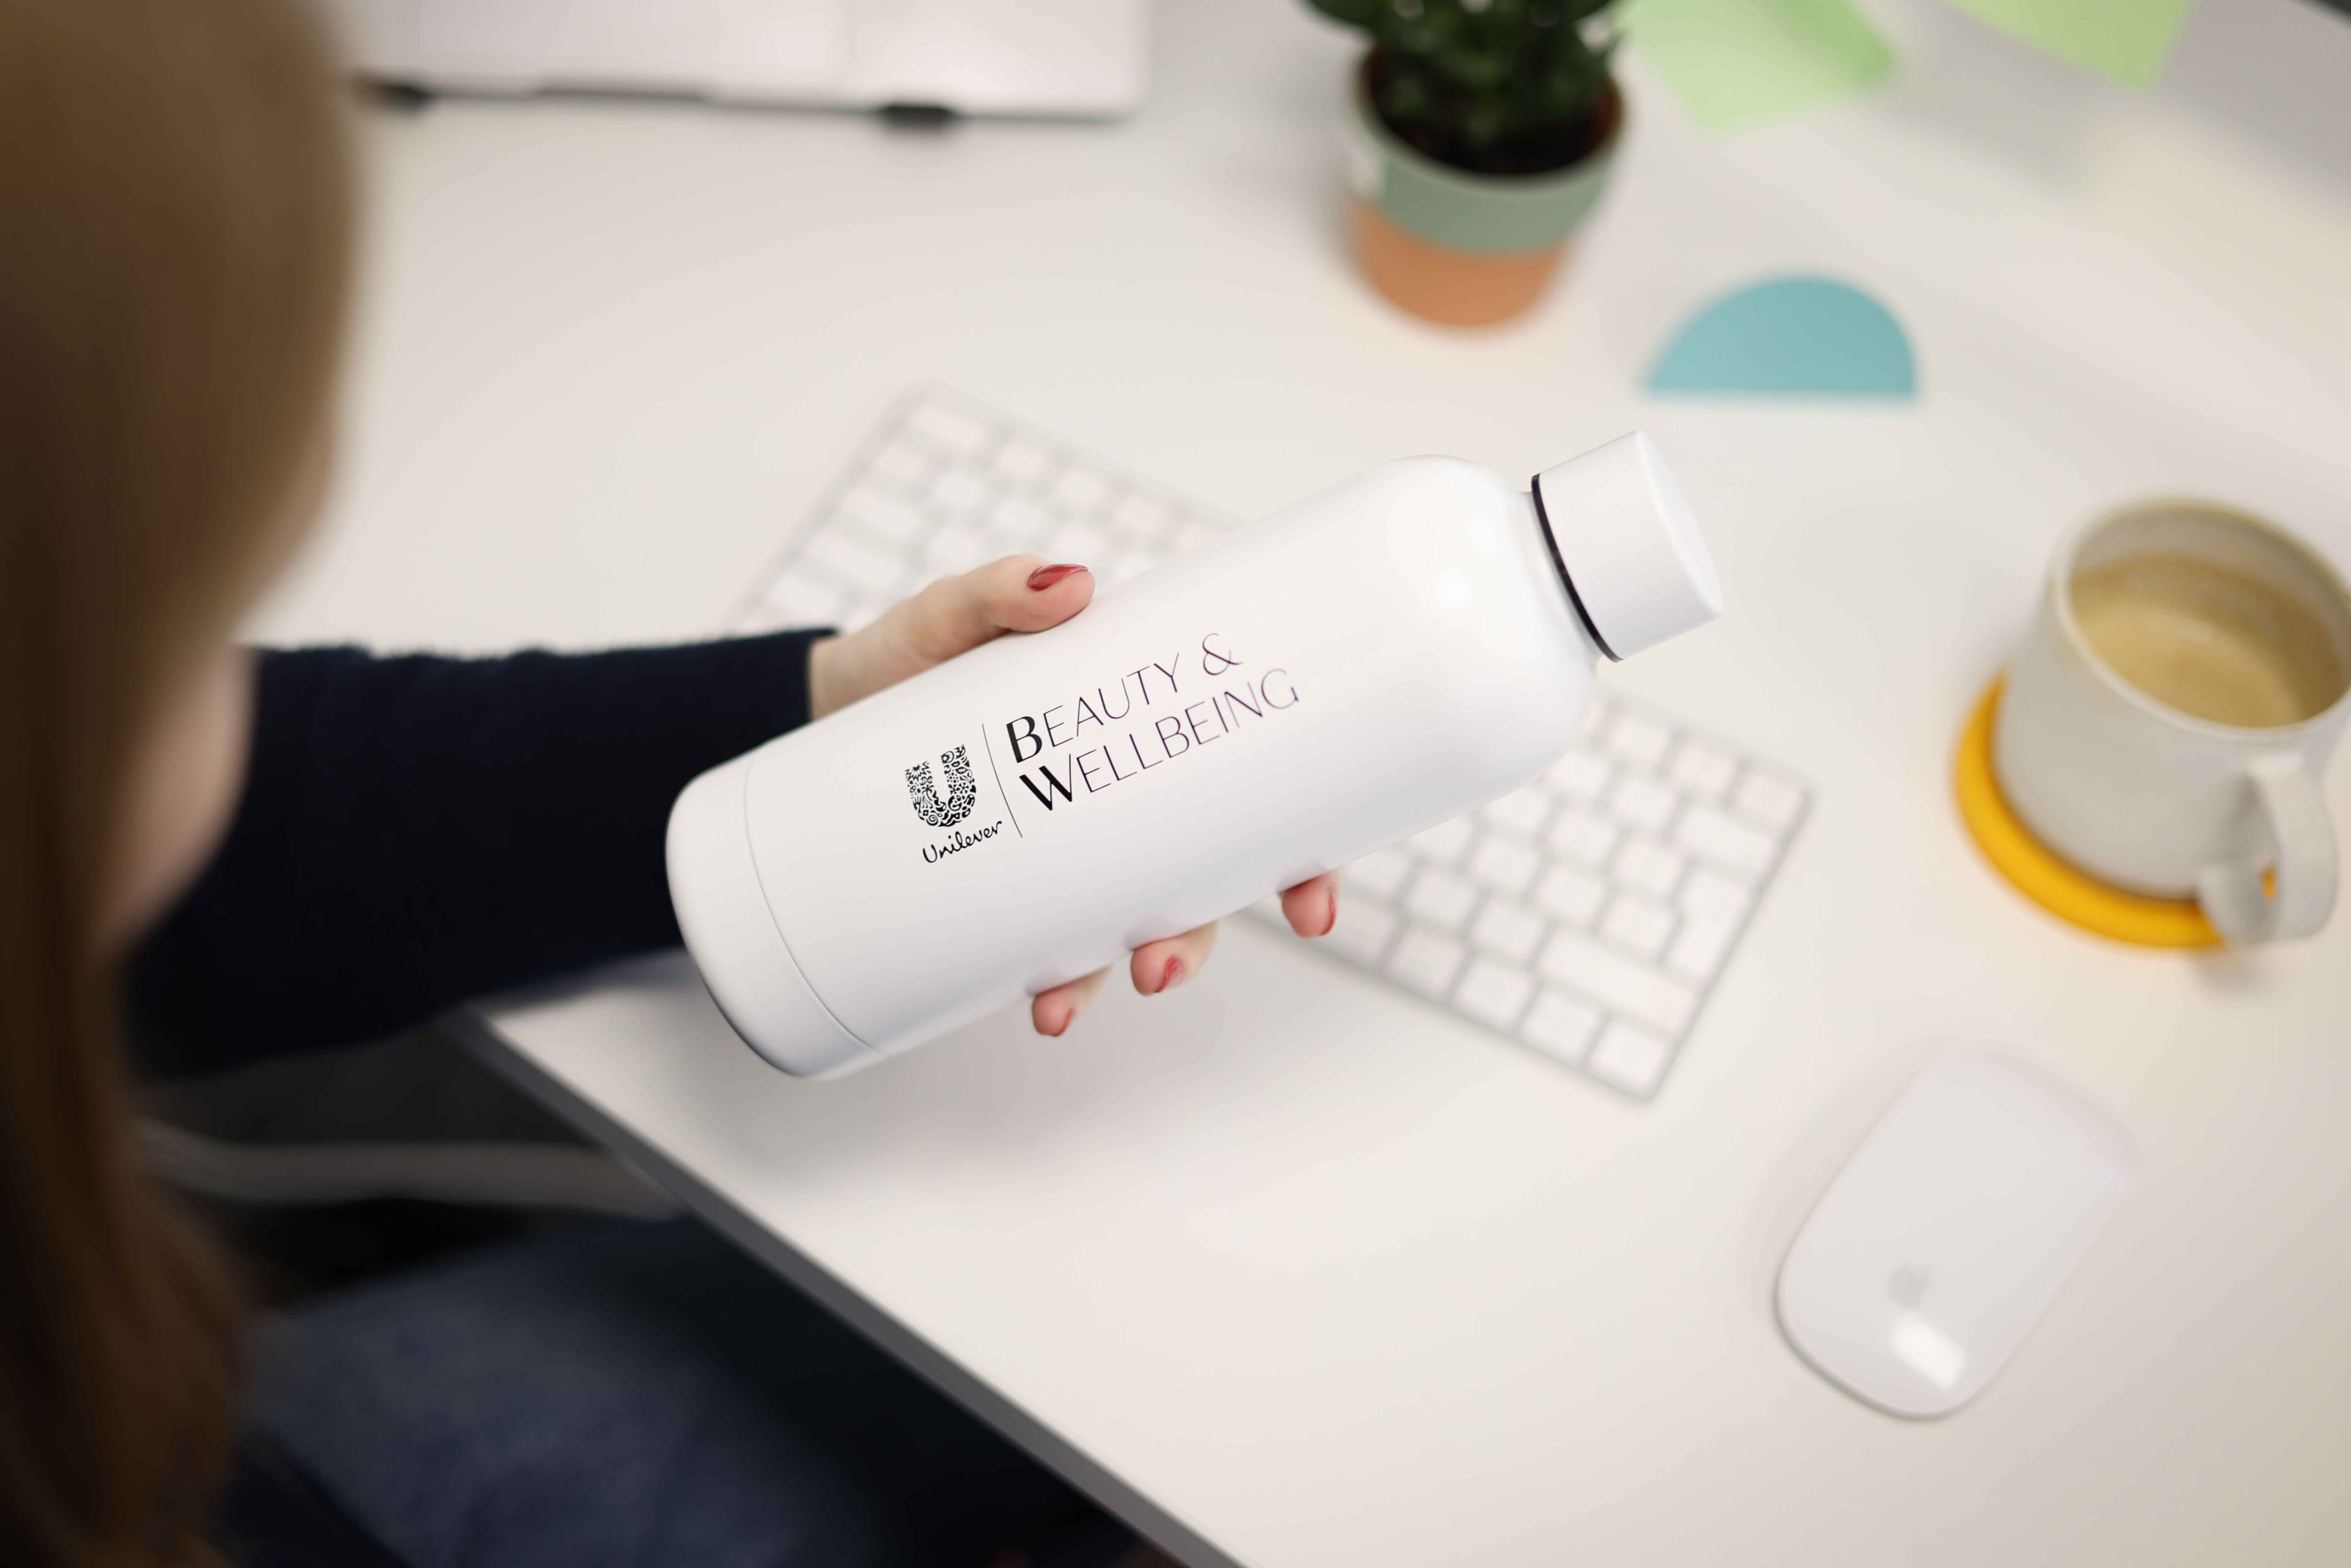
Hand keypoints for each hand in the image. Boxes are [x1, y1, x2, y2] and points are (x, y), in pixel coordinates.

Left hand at [806, 556, 1340, 1036]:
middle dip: (1194, 938)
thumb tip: (1071, 584)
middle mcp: (1120, 802)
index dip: (1298, 851)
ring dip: (1109, 972)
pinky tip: (1034, 1004)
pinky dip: (1048, 980)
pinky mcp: (1003, 888)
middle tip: (1160, 965)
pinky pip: (1045, 946)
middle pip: (1196, 884)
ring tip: (1065, 1004)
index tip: (1311, 893)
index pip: (1250, 792)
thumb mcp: (952, 614)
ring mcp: (1065, 851)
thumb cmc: (912, 656)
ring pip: (1123, 927)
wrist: (822, 713)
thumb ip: (1001, 591)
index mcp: (1140, 729)